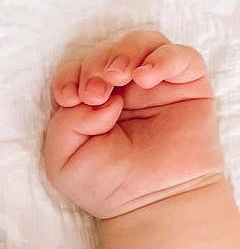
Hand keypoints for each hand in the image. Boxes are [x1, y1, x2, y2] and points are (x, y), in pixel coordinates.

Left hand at [43, 30, 225, 220]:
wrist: (153, 204)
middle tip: (95, 92)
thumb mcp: (62, 161)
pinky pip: (180, 56)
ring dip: (125, 52)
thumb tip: (99, 100)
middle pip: (106, 52)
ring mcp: (155, 86)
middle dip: (95, 65)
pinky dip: (163, 58)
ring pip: (141, 44)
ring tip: (120, 75)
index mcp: (90, 102)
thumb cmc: (107, 186)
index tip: (70, 98)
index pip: (76, 70)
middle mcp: (122, 90)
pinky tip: (147, 76)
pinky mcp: (187, 87)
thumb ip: (63, 126)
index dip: (70, 75)